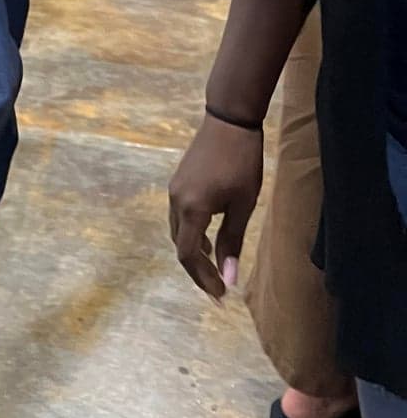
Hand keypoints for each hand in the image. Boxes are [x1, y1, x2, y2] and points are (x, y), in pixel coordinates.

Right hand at [168, 114, 263, 299]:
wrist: (228, 121)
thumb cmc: (241, 163)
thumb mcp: (243, 204)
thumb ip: (231, 241)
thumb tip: (229, 277)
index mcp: (191, 209)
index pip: (188, 255)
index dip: (203, 278)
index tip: (221, 295)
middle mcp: (175, 201)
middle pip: (179, 245)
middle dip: (197, 269)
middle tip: (219, 287)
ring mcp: (174, 190)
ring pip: (177, 230)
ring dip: (193, 251)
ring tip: (213, 267)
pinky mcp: (178, 181)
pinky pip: (178, 216)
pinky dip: (190, 233)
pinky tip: (206, 237)